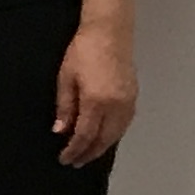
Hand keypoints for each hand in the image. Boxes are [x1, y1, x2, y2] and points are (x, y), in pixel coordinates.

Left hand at [55, 24, 137, 166]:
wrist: (109, 32)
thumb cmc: (82, 51)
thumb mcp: (65, 79)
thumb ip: (65, 107)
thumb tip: (61, 131)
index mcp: (97, 101)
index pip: (85, 135)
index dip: (74, 150)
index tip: (65, 159)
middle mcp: (116, 106)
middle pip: (103, 139)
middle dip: (89, 153)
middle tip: (75, 162)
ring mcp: (128, 102)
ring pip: (116, 134)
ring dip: (102, 147)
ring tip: (88, 154)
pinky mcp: (134, 96)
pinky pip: (124, 124)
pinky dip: (113, 135)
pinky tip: (104, 138)